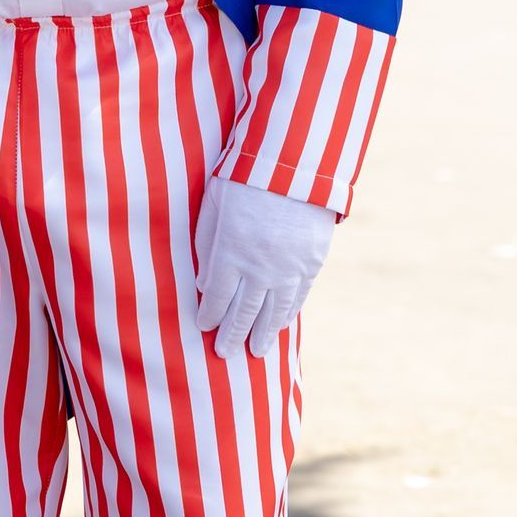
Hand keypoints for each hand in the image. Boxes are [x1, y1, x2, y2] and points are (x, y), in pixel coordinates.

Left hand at [194, 176, 336, 358]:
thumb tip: (203, 285)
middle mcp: (261, 266)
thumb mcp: (214, 204)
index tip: (204, 326)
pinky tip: (281, 325)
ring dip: (264, 333)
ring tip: (256, 351)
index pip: (217, 297)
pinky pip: (299, 296)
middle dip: (232, 335)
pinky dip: (288, 313)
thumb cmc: (244, 177)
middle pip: (244, 312)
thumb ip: (206, 246)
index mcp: (231, 251)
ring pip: (274, 311)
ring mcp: (290, 267)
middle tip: (224, 354)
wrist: (296, 162)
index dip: (209, 315)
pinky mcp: (313, 262)